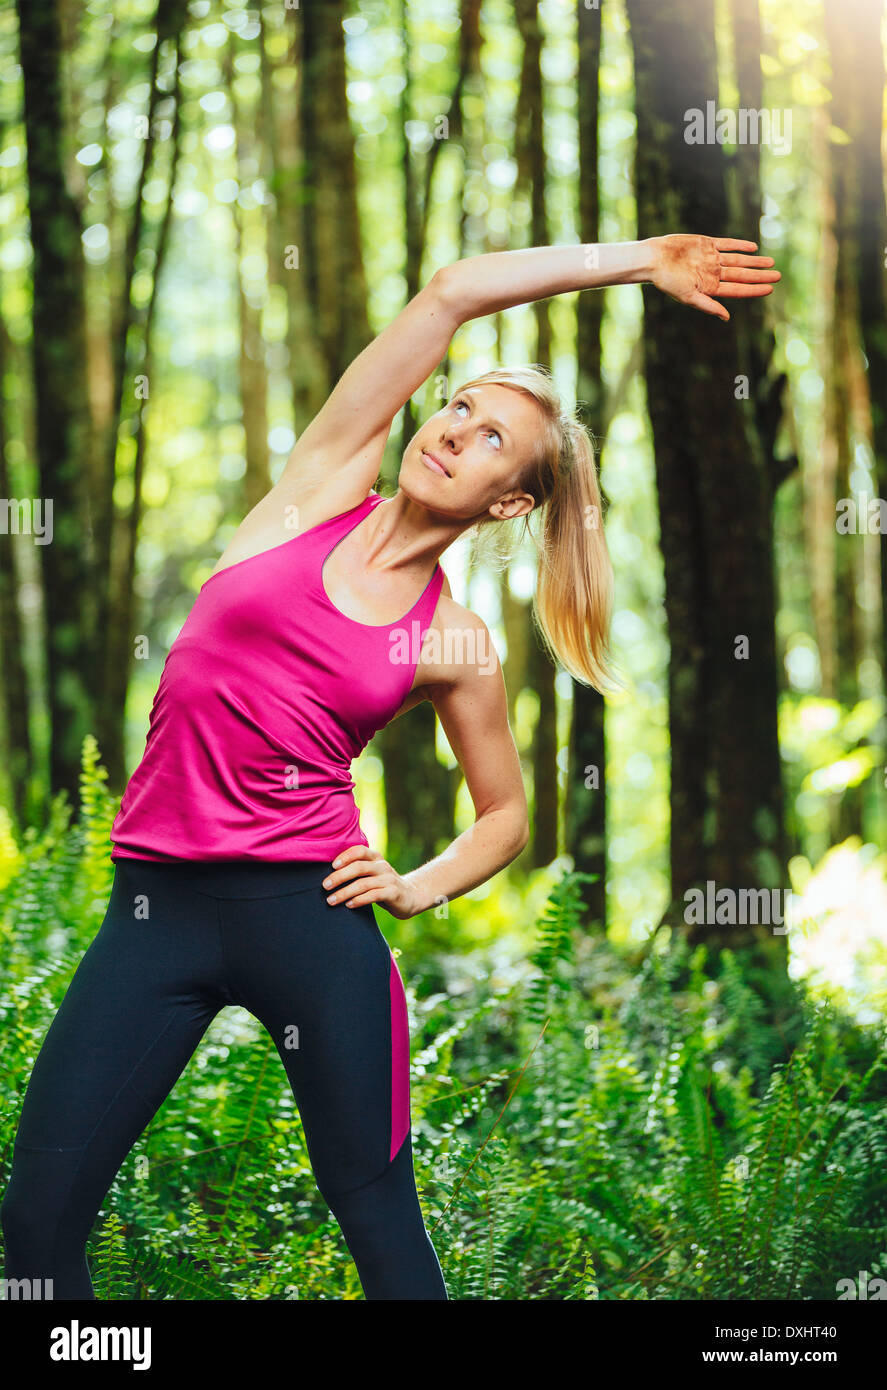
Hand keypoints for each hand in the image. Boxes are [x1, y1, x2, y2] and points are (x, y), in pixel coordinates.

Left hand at [321, 845, 418, 918]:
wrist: (412, 896)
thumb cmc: (384, 885)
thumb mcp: (373, 873)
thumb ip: (358, 870)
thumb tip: (329, 875)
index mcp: (376, 858)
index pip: (359, 850)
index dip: (345, 856)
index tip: (331, 866)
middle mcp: (382, 866)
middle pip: (358, 867)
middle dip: (339, 876)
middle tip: (325, 886)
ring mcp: (389, 879)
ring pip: (363, 884)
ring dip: (344, 892)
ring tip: (331, 900)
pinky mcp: (393, 893)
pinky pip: (373, 895)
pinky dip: (359, 900)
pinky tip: (349, 905)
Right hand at [650, 234, 779, 321]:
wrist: (654, 259)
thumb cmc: (667, 281)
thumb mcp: (688, 297)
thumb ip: (708, 306)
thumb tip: (727, 318)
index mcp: (710, 288)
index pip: (738, 289)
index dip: (755, 289)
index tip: (770, 289)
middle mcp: (713, 273)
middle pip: (742, 274)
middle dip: (760, 275)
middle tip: (778, 275)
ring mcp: (711, 258)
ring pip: (738, 260)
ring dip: (754, 261)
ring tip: (771, 262)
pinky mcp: (707, 244)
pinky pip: (727, 244)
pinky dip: (740, 245)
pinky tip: (753, 248)